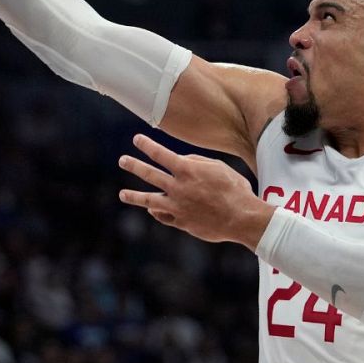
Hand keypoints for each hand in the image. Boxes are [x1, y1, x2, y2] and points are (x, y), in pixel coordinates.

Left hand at [118, 134, 271, 246]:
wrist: (241, 218)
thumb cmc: (234, 189)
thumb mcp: (218, 167)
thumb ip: (196, 162)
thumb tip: (180, 161)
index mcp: (188, 170)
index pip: (160, 154)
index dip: (147, 145)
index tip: (137, 140)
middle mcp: (178, 188)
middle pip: (149, 174)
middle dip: (134, 165)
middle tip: (122, 160)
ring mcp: (177, 207)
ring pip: (148, 200)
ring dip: (133, 196)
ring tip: (122, 194)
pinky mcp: (181, 222)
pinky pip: (163, 217)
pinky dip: (156, 212)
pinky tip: (152, 209)